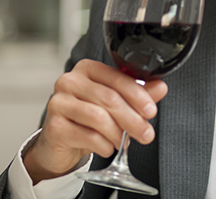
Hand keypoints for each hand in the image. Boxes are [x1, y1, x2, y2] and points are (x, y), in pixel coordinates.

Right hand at [22, 59, 167, 183]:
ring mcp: (59, 103)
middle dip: (132, 119)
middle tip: (146, 134)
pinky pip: (87, 136)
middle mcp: (69, 81)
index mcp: (87, 69)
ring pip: (98, 117)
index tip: (151, 110)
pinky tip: (108, 147)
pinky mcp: (54, 126)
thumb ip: (136, 94)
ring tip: (124, 142)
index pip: (116, 77)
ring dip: (118, 134)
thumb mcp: (114, 103)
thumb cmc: (87, 118)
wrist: (61, 141)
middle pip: (109, 98)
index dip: (138, 95)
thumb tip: (160, 87)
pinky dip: (104, 145)